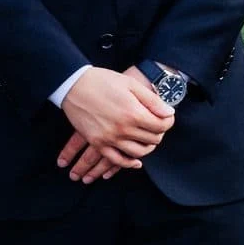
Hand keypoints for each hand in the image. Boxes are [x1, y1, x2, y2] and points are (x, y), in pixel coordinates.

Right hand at [57, 66, 173, 177]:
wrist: (74, 85)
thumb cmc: (103, 81)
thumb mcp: (131, 84)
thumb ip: (152, 100)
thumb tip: (169, 113)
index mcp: (133, 113)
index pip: (161, 126)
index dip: (168, 121)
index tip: (166, 117)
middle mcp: (123, 129)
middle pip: (152, 140)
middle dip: (158, 133)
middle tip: (157, 125)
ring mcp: (110, 138)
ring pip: (138, 153)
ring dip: (147, 147)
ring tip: (147, 140)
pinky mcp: (98, 143)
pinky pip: (117, 160)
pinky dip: (129, 163)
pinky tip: (135, 161)